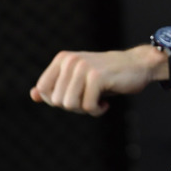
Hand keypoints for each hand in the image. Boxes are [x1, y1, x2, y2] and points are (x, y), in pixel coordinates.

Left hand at [30, 45, 166, 116]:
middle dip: (74, 107)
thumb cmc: (107, 75)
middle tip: (90, 99)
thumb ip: (56, 87)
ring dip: (85, 110)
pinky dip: (97, 111)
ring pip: (70, 105)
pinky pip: (88, 106)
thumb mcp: (78, 80)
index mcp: (62, 59)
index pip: (42, 90)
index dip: (56, 101)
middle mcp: (70, 60)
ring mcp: (83, 67)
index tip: (75, 97)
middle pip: (57, 101)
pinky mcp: (96, 76)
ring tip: (97, 101)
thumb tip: (33, 95)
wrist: (137, 65)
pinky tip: (106, 103)